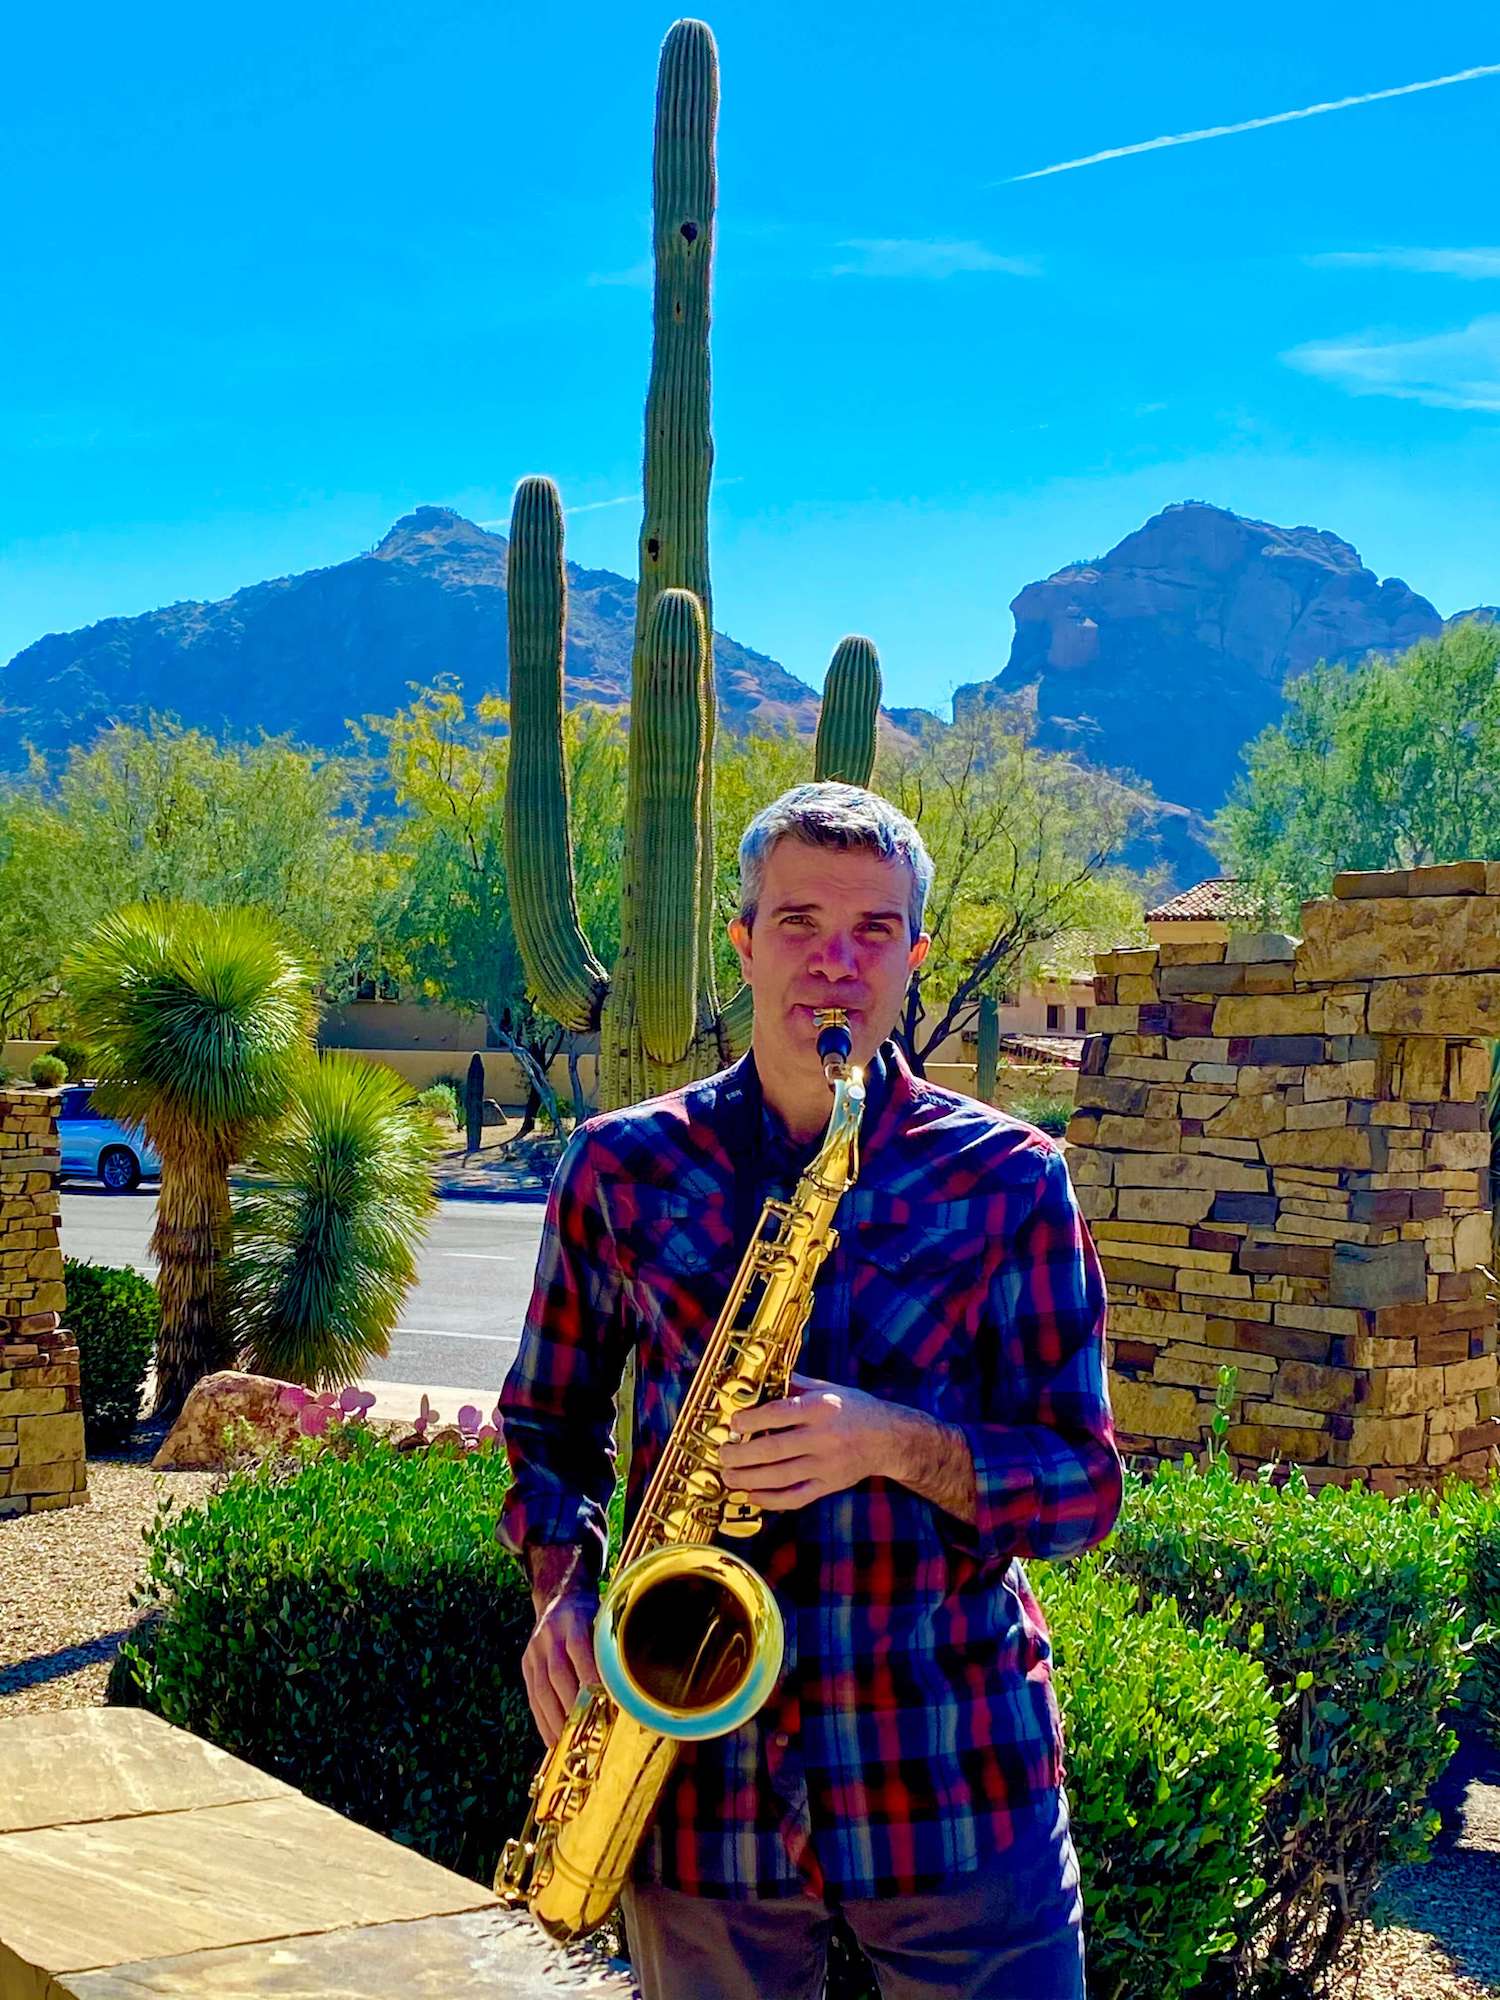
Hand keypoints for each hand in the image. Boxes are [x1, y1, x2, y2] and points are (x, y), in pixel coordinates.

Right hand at [522, 1588, 598, 1746]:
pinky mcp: (527, 1662)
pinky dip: (542, 1719)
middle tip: (584, 1729)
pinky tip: (551, 1738)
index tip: (600, 1697)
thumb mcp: (602, 1619)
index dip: (587, 1671)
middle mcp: (550, 1633)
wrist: (558, 1597)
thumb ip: (607, 1648)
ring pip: (541, 1686)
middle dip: (570, 1703)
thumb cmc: (591, 1616)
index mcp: (573, 1618)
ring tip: (566, 1740)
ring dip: (554, 1717)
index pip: (578, 1645)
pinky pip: (532, 1694)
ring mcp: (535, 1648)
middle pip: (557, 1671)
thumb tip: (625, 1689)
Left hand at [716, 1371, 896, 1509]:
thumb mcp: (828, 1388)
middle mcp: (823, 1437)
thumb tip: (760, 1375)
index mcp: (821, 1408)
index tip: (733, 1423)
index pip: (779, 1413)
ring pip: (779, 1477)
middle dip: (741, 1454)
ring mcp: (826, 1465)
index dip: (751, 1420)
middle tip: (722, 1454)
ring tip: (728, 1476)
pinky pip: (794, 1497)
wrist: (889, 1439)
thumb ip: (795, 1383)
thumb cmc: (854, 1409)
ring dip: (748, 1479)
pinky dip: (769, 1499)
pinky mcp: (828, 1485)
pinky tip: (751, 1494)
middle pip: (773, 1449)